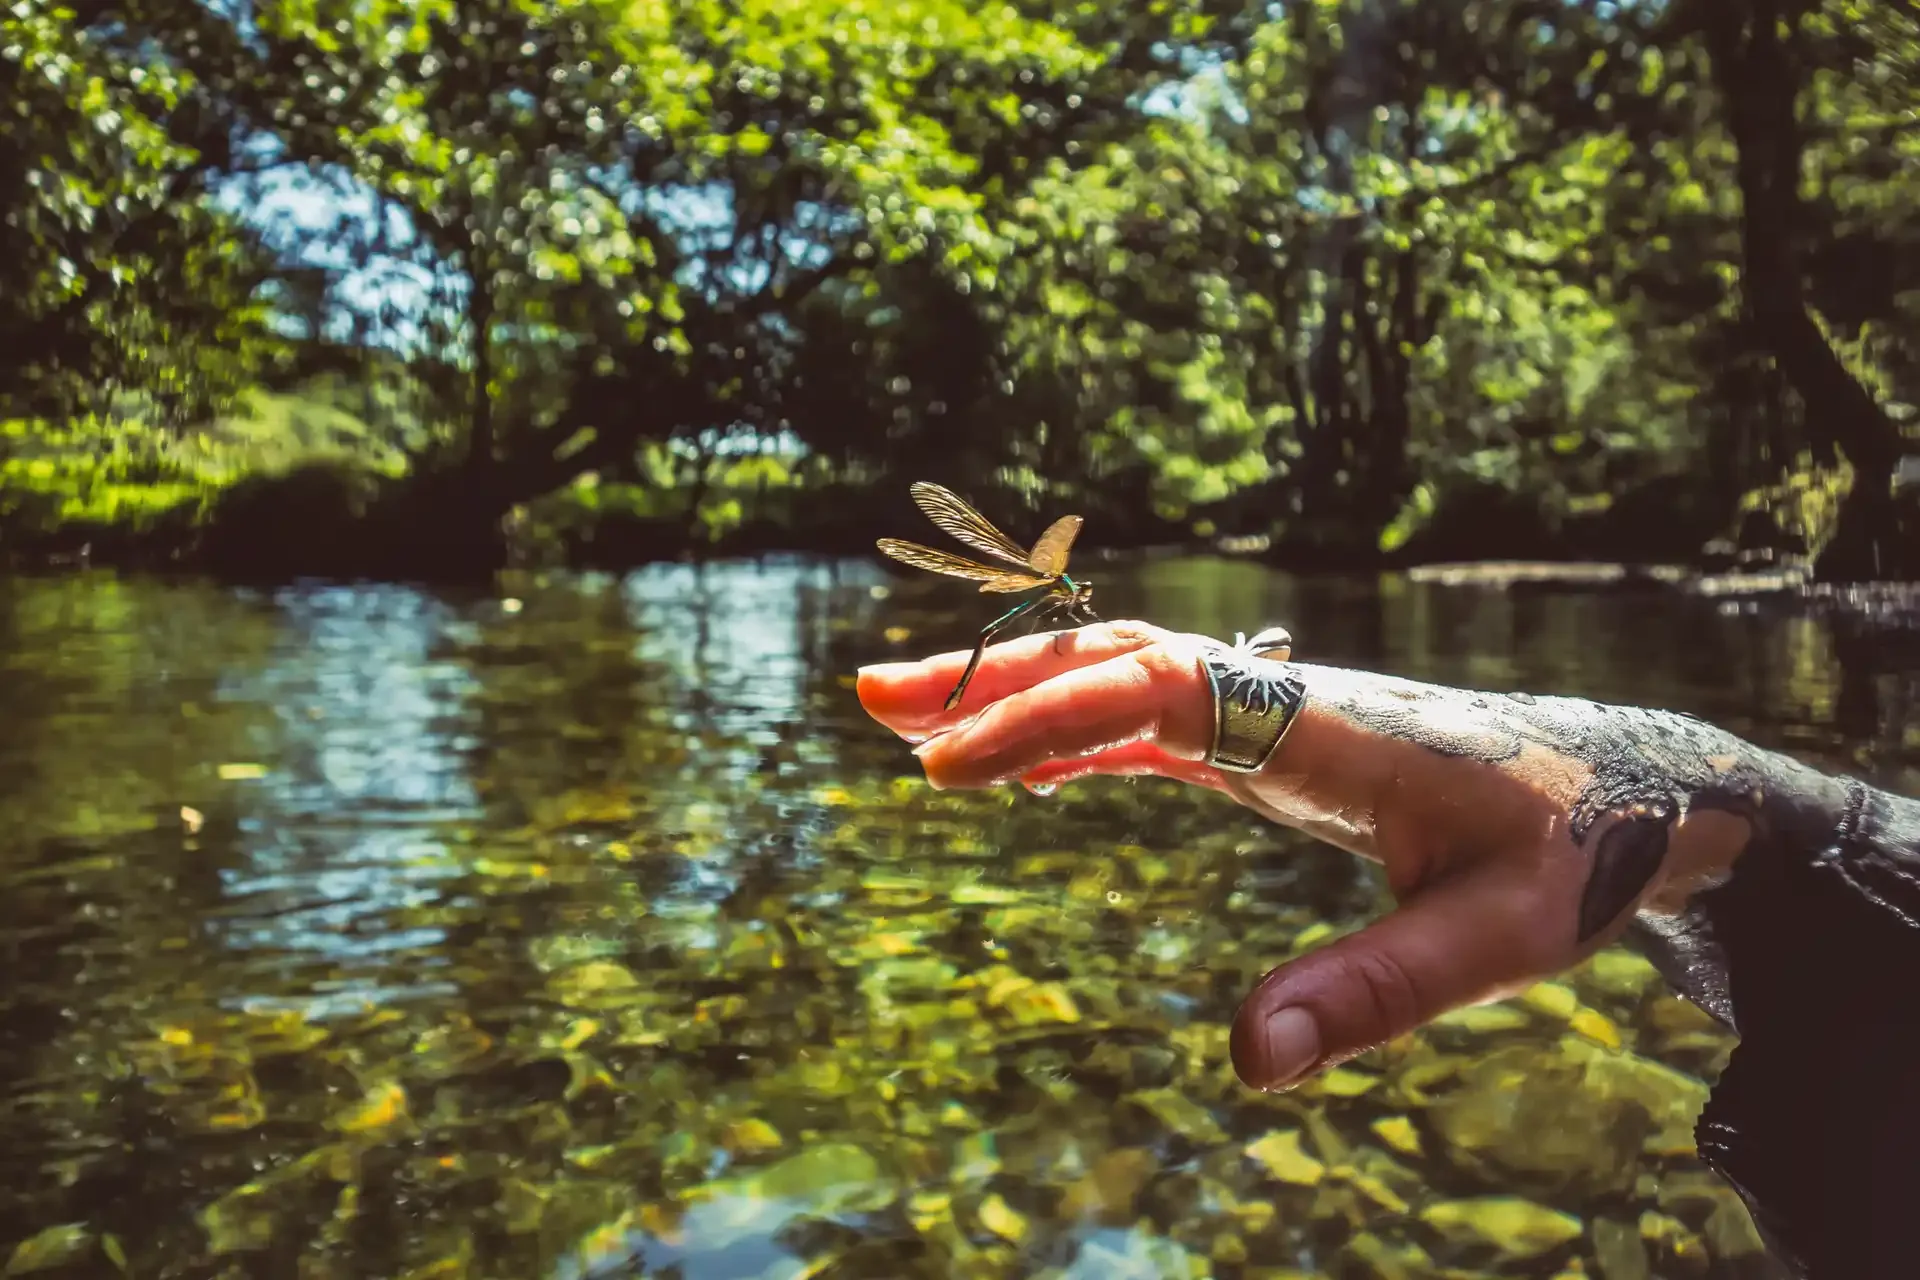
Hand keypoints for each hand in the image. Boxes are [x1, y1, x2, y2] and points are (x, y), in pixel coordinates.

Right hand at [857, 620, 1751, 1091]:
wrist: (1631, 788)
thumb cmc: (1571, 853)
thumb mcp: (1492, 939)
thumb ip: (1374, 995)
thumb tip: (1243, 1065)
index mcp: (1324, 723)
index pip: (1157, 686)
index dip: (1044, 713)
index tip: (945, 764)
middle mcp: (1285, 697)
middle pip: (1113, 655)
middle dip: (991, 674)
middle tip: (871, 700)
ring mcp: (1275, 711)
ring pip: (1121, 676)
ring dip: (1015, 692)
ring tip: (905, 723)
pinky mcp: (1274, 741)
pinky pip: (1151, 719)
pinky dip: (1071, 733)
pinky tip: (1022, 772)